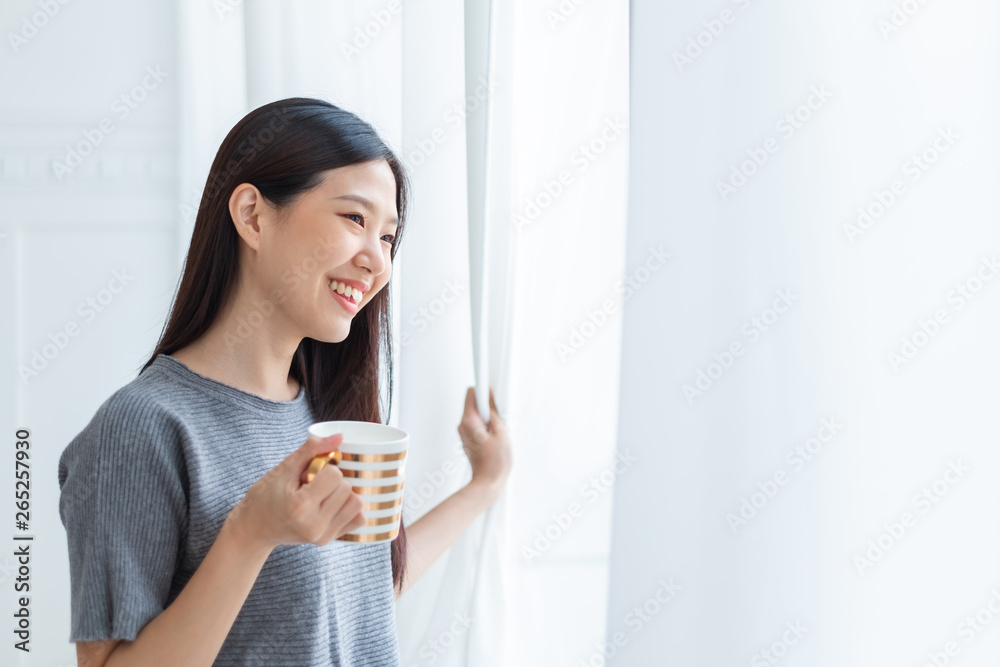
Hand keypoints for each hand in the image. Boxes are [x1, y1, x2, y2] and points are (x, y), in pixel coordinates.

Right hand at [224, 433, 365, 550]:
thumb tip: (339, 436)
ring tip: (322, 494)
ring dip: (344, 493)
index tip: (309, 473)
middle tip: (313, 484)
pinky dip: (348, 507)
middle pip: (347, 488)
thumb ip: (312, 449)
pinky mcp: (328, 541)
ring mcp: (322, 536)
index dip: (325, 468)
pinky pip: (358, 518)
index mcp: (301, 506)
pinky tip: (332, 504)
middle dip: (334, 480)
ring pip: (357, 503)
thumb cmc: (264, 497)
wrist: (253, 529)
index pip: (335, 475)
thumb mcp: (284, 469)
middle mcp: (314, 525)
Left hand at [457, 387, 512, 500]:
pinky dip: (487, 425)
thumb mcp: (501, 431)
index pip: (472, 392)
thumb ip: (494, 411)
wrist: (488, 482)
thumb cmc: (495, 462)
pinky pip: (478, 423)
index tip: (491, 386)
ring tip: (499, 431)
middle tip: (500, 417)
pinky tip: (496, 436)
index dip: (484, 388)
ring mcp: (465, 431)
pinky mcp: (469, 437)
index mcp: (468, 420)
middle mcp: (463, 424)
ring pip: (478, 413)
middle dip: (489, 405)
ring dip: (490, 417)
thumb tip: (490, 396)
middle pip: (475, 402)